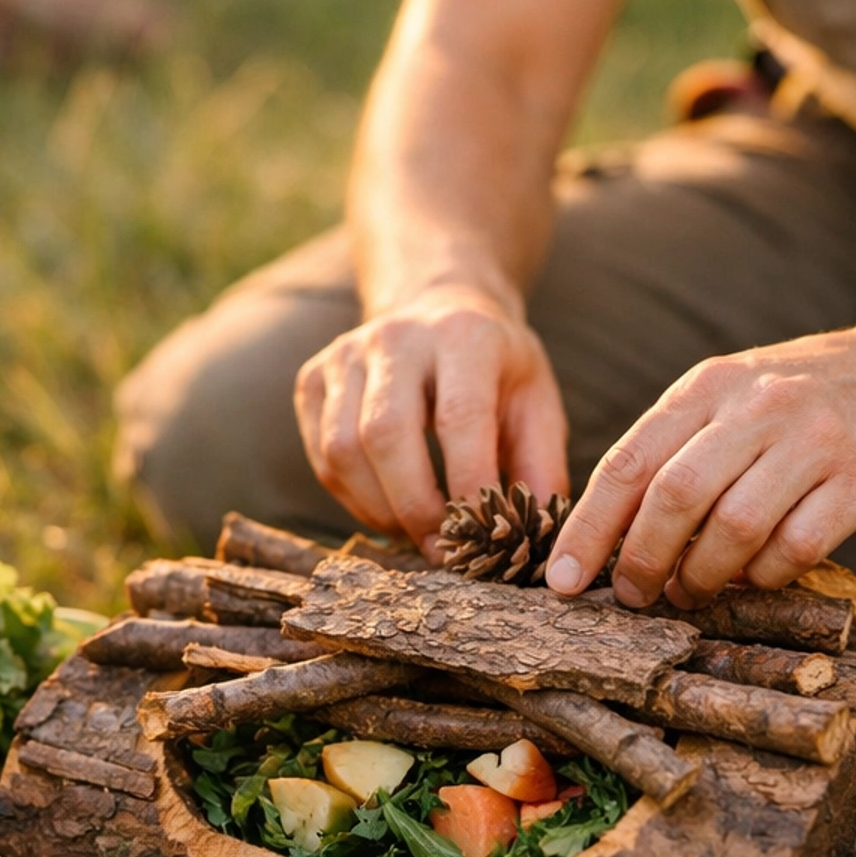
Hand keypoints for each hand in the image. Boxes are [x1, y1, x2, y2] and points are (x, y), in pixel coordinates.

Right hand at [295, 284, 568, 550]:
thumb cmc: (496, 368)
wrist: (441, 307)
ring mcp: (345, 354)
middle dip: (414, 506)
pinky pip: (321, 455)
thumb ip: (541, 465)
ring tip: (415, 532)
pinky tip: (387, 509)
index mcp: (463, 334)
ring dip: (378, 509)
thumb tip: (535, 537)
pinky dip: (352, 498)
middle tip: (443, 549)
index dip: (468, 485)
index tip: (482, 534)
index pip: (459, 417)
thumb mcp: (537, 400)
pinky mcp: (313, 377)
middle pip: (385, 434)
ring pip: (342, 449)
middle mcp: (397, 336)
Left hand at [544, 316, 855, 606]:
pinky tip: (756, 578)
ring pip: (735, 527)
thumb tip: (608, 534)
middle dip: (642, 559)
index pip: (629, 461)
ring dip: (704, 576)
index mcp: (708, 386)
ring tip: (692, 592)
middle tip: (633, 595)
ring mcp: (813, 441)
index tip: (562, 579)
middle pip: (676, 495)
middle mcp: (757, 407)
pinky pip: (797, 547)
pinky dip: (766, 577)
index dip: (589, 527)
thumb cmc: (795, 401)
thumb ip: (673, 449)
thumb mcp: (727, 397)